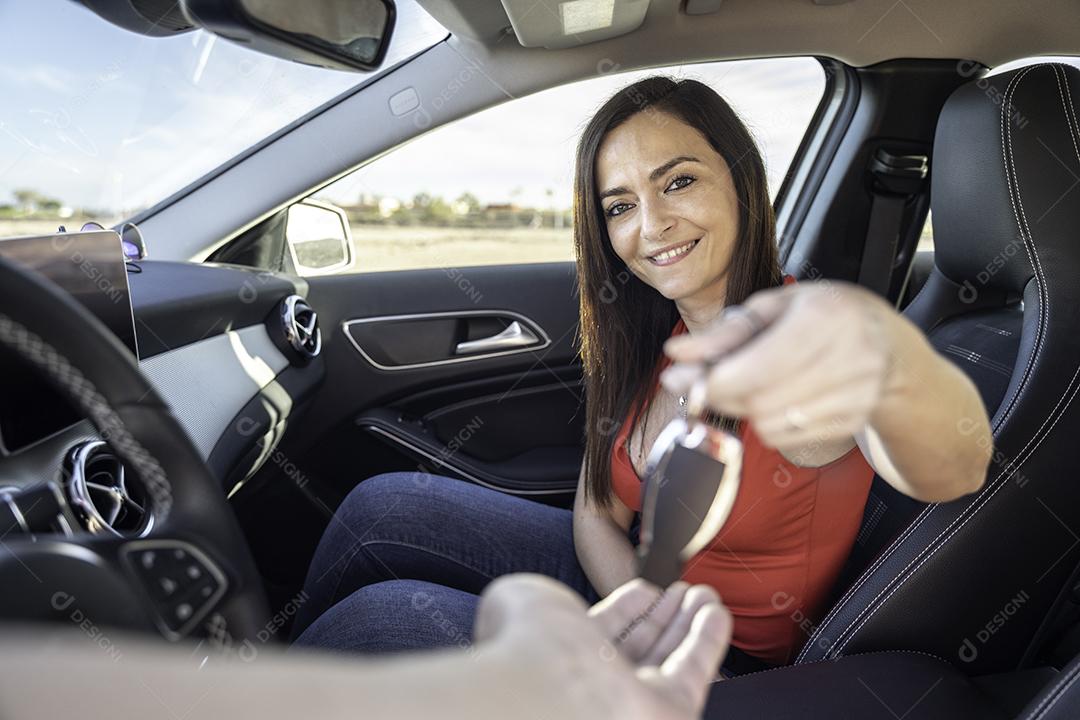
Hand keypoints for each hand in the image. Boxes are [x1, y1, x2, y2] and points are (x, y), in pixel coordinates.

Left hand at [474, 575, 731, 719]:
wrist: (549, 694)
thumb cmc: (525, 649)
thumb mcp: (520, 601)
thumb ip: (532, 596)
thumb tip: (531, 599)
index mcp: (559, 658)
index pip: (599, 633)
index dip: (626, 609)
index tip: (647, 590)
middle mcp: (595, 684)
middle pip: (638, 648)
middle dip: (663, 617)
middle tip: (682, 592)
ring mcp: (630, 699)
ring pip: (668, 658)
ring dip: (688, 622)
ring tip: (704, 595)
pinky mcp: (668, 712)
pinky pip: (694, 672)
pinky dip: (708, 640)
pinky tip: (715, 612)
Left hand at [660, 281, 894, 454]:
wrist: (888, 346)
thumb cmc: (822, 316)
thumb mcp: (774, 308)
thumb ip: (723, 333)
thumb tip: (676, 356)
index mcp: (825, 318)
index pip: (755, 370)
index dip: (711, 382)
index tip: (681, 379)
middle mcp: (847, 359)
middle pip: (758, 401)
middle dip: (721, 395)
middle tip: (707, 380)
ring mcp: (854, 396)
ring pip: (768, 425)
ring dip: (745, 409)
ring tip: (754, 382)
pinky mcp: (851, 423)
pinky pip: (784, 438)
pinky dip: (767, 422)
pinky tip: (778, 396)